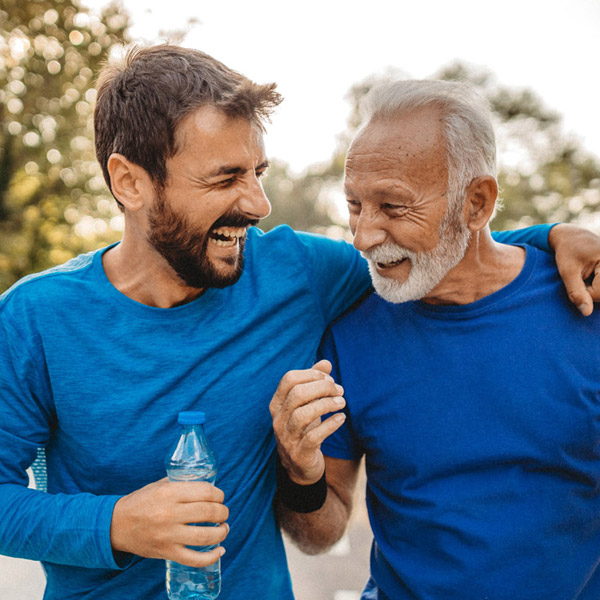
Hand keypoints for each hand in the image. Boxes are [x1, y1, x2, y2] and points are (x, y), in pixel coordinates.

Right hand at [110, 478, 228, 566]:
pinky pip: (194, 559)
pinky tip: (220, 550)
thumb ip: (181, 483)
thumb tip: (207, 483)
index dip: (218, 494)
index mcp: (169, 493)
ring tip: (224, 528)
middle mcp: (169, 513)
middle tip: (223, 512)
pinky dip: (211, 557)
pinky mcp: (166, 552)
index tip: (220, 497)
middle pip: (209, 512)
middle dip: (223, 512)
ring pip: (206, 536)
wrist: (116, 525)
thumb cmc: (141, 502)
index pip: (205, 491)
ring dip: (222, 532)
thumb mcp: (159, 485)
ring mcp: (168, 535)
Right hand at [269, 359, 345, 484]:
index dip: (311, 374)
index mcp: (277, 404)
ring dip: (326, 405)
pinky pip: (314, 436)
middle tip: (339, 390)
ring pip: (303, 415)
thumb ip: (314, 383)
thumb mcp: (307, 405)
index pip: (289, 379)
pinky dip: (330, 425)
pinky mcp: (299, 453)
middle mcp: (278, 419)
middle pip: (297, 394)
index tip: (329, 379)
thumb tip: (326, 362)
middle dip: (322, 388)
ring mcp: (286, 437)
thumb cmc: (304, 428)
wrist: (300, 467)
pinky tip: (341, 418)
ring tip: (341, 402)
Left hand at [549, 223, 599, 315]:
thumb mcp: (567, 271)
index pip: (599, 293)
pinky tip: (593, 275)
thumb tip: (587, 314)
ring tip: (587, 274)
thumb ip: (576, 292)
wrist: (571, 235)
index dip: (584, 292)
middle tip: (581, 276)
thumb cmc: (567, 251)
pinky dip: (597, 285)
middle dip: (591, 291)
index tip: (576, 278)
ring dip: (595, 288)